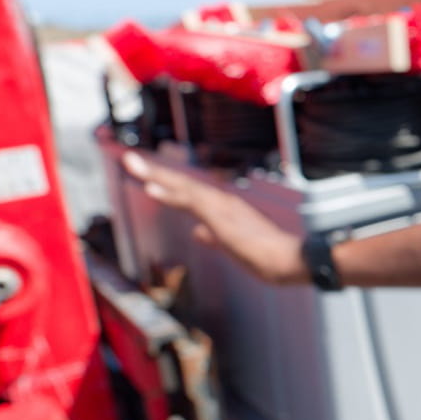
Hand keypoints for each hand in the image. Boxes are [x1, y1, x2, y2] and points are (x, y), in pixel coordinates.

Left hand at [122, 151, 306, 285]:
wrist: (292, 260)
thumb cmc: (271, 257)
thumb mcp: (235, 247)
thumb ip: (214, 237)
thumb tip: (198, 233)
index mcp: (225, 209)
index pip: (190, 194)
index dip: (167, 185)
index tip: (146, 176)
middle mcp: (222, 202)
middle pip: (182, 184)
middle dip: (155, 172)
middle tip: (128, 160)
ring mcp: (222, 207)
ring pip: (183, 187)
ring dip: (156, 175)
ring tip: (131, 164)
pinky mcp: (221, 216)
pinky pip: (191, 200)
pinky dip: (169, 192)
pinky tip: (150, 187)